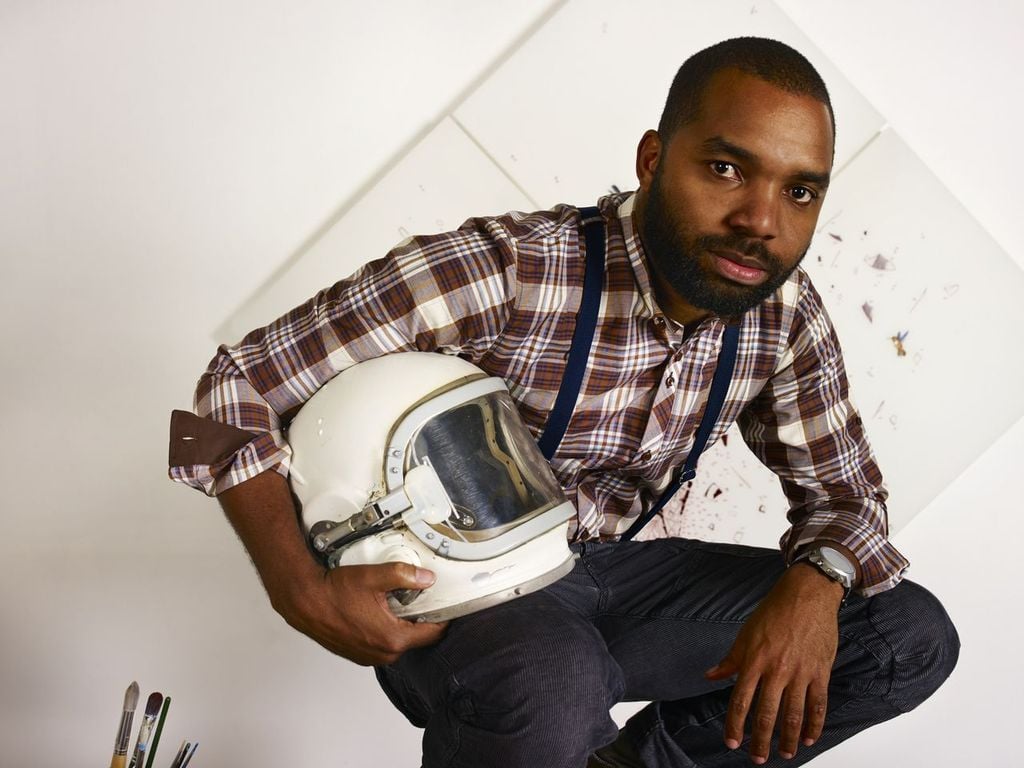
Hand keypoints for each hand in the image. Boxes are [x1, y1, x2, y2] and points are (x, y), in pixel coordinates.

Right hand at [277, 562, 448, 665]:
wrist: (305, 601)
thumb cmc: (334, 593)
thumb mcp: (375, 577)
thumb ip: (405, 576)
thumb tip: (427, 579)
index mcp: (392, 638)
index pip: (433, 634)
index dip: (442, 618)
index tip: (446, 606)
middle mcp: (383, 653)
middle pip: (416, 638)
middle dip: (419, 620)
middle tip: (417, 599)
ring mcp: (369, 656)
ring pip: (398, 642)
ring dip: (400, 625)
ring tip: (394, 604)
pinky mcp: (358, 655)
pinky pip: (381, 644)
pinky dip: (384, 631)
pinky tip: (376, 612)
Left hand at [704, 563, 842, 762]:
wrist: (806, 594)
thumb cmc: (774, 611)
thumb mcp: (746, 634)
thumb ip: (730, 660)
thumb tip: (710, 676)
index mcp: (754, 661)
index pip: (741, 700)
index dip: (736, 725)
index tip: (732, 742)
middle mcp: (776, 670)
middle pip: (767, 713)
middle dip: (761, 740)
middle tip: (758, 758)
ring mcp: (800, 672)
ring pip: (793, 714)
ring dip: (788, 738)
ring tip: (784, 753)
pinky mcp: (820, 671)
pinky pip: (818, 704)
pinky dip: (814, 724)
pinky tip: (808, 737)